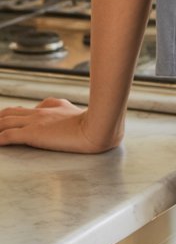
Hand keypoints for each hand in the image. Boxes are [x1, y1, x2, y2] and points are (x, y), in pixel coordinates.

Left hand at [0, 97, 120, 153]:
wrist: (98, 127)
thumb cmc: (94, 123)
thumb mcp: (84, 113)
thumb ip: (72, 111)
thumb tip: (68, 111)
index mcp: (53, 107)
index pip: (27, 109)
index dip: (12, 114)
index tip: (6, 120)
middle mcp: (41, 112)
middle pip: (10, 112)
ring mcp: (36, 122)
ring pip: (5, 122)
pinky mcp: (33, 134)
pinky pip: (8, 136)